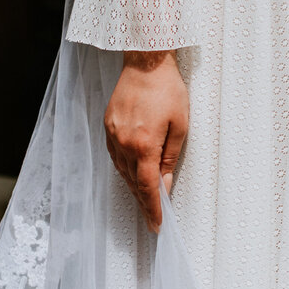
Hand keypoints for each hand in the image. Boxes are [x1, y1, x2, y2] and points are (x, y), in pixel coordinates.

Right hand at [104, 50, 188, 230]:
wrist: (146, 62)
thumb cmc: (168, 90)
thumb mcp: (180, 125)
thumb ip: (170, 158)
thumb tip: (164, 186)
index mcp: (144, 145)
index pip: (147, 187)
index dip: (152, 209)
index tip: (156, 226)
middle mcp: (124, 144)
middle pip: (132, 182)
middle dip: (143, 201)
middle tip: (153, 215)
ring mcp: (112, 135)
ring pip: (122, 170)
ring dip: (133, 185)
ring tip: (145, 196)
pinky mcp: (108, 126)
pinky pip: (115, 155)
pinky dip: (125, 167)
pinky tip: (133, 170)